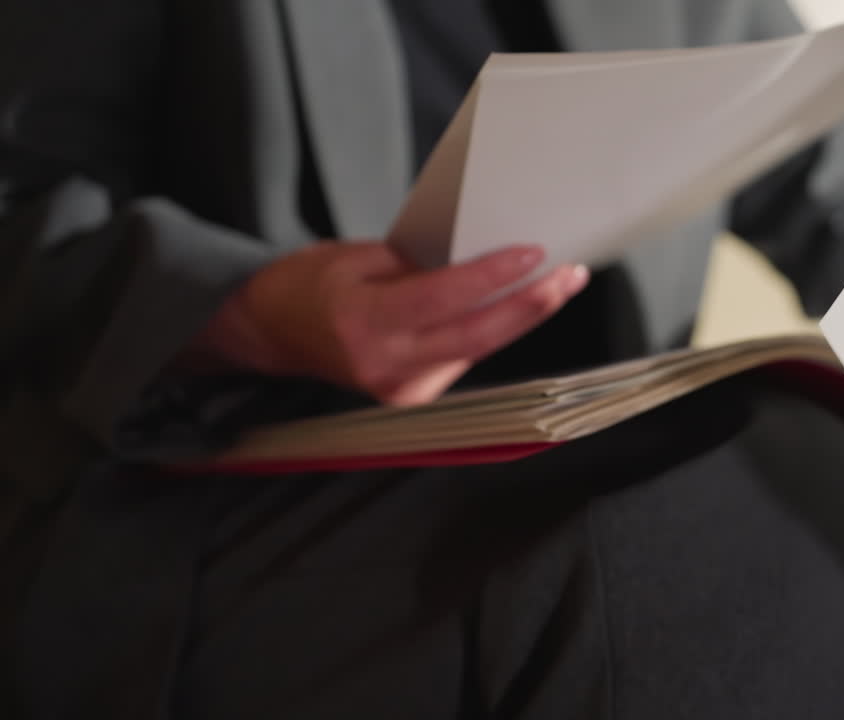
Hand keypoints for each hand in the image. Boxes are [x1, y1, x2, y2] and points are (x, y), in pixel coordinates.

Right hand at [193, 243, 587, 405]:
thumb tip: (483, 254)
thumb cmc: (309, 285)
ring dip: (521, 317)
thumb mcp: (355, 257)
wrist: (270, 334)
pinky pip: (463, 357)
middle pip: (476, 336)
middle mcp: (385, 366)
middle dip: (531, 305)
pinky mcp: (413, 398)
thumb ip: (417, 264)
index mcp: (364, 323)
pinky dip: (493, 330)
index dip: (493, 277)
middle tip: (570, 276)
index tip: (534, 253)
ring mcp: (400, 390)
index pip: (443, 299)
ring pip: (477, 349)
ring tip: (560, 284)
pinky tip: (520, 306)